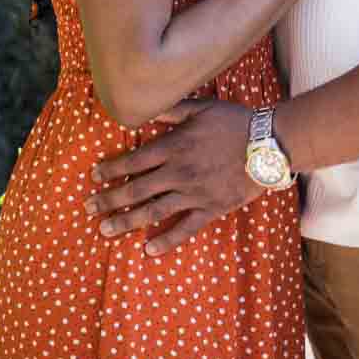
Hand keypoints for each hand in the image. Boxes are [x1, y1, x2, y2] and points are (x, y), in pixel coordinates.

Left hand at [85, 98, 261, 254]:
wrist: (270, 144)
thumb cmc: (234, 122)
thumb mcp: (201, 107)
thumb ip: (171, 110)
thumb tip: (145, 109)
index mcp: (174, 146)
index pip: (133, 160)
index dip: (111, 169)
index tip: (94, 176)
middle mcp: (179, 172)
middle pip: (136, 189)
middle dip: (109, 198)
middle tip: (88, 207)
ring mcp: (194, 193)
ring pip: (154, 211)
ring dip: (127, 221)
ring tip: (106, 229)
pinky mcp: (211, 209)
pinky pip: (185, 229)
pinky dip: (166, 241)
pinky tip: (148, 250)